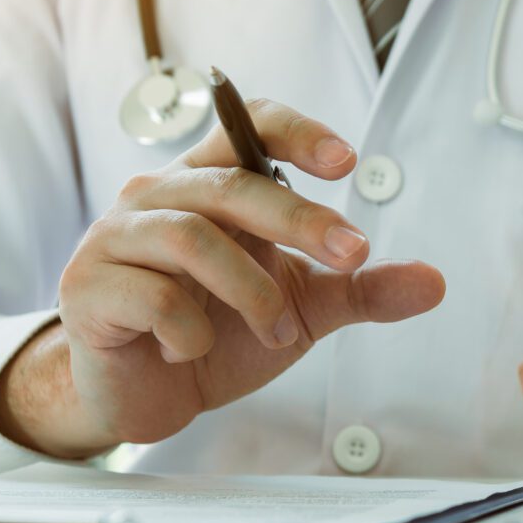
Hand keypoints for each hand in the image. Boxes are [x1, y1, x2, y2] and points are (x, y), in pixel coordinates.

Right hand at [0, 100, 445, 458]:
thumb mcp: (300, 310)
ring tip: (277, 331)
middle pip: (231, 184)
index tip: (347, 162)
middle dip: (301, 219)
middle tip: (354, 254)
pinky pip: (153, 296)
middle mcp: (157, 197)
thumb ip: (357, 290)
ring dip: (252, 290)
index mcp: (207, 185)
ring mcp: (116, 238)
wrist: (139, 397)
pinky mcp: (88, 288)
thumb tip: (434, 281)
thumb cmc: (213, 334)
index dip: (295, 132)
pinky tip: (193, 352)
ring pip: (193, 238)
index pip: (246, 126)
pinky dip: (191, 332)